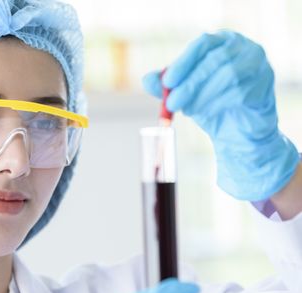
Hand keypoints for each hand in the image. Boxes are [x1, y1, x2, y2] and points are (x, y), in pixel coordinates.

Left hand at [143, 30, 298, 200]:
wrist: (237, 131)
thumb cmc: (209, 104)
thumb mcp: (184, 93)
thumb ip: (166, 86)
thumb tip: (147, 80)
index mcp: (222, 41)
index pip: (203, 43)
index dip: (183, 62)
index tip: (167, 82)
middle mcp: (244, 48)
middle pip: (215, 60)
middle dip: (190, 83)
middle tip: (172, 103)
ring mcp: (259, 66)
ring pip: (228, 77)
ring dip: (202, 97)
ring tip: (188, 111)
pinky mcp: (265, 87)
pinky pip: (241, 94)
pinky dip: (217, 105)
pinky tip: (207, 114)